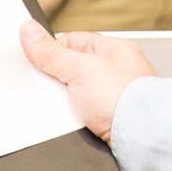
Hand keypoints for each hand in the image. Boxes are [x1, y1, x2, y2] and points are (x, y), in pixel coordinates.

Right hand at [19, 22, 155, 141]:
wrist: (141, 138)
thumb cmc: (126, 100)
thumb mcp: (80, 69)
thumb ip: (52, 53)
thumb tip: (30, 32)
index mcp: (114, 51)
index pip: (72, 42)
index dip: (52, 51)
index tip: (37, 59)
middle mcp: (115, 74)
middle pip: (70, 70)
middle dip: (59, 80)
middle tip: (57, 87)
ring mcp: (111, 99)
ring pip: (74, 96)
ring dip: (66, 104)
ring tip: (69, 108)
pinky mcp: (106, 122)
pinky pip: (79, 117)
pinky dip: (74, 120)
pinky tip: (74, 122)